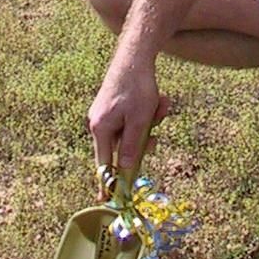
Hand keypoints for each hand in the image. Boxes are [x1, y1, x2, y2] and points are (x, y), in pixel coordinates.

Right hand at [87, 59, 168, 181]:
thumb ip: (131, 150)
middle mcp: (99, 123)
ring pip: (132, 132)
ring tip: (159, 104)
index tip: (107, 203)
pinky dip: (146, 113)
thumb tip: (124, 175)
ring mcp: (106, 114)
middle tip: (156, 131)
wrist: (135, 54)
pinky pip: (133, 119)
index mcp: (101, 129)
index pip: (103, 166)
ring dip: (149, 123)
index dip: (108, 184)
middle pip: (122, 148)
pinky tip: (156, 100)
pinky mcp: (114, 106)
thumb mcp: (139, 121)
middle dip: (144, 140)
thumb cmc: (137, 87)